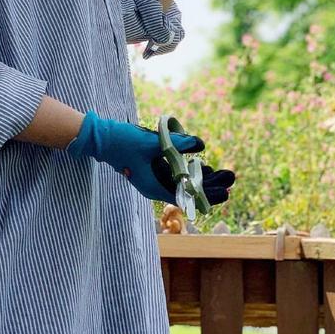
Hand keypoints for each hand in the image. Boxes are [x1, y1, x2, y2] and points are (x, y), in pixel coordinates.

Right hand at [66, 111, 234, 204]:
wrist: (103, 138)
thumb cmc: (123, 142)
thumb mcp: (152, 143)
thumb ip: (177, 143)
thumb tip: (200, 144)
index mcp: (154, 187)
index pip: (187, 195)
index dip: (207, 195)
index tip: (226, 192)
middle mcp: (156, 186)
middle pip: (189, 190)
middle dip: (210, 185)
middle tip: (231, 178)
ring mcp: (154, 177)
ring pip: (184, 181)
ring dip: (202, 178)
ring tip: (223, 173)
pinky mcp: (153, 168)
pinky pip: (176, 173)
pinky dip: (190, 171)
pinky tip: (202, 166)